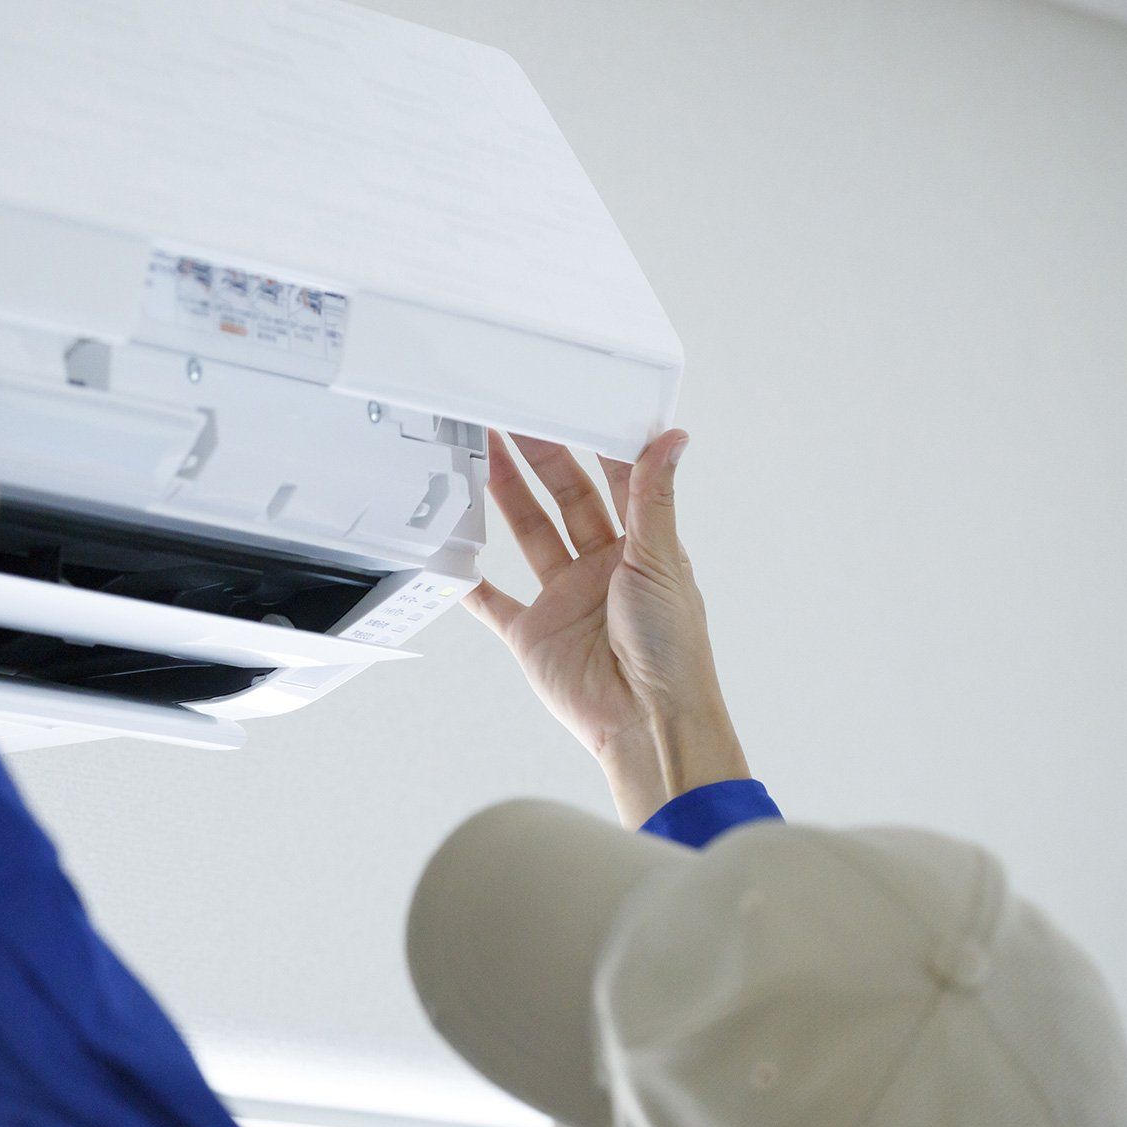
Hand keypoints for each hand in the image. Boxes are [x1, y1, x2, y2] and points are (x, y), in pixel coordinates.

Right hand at [466, 428, 746, 826]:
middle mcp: (602, 569)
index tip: (572, 405)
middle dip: (540, 458)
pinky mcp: (533, 634)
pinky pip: (494, 601)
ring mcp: (565, 600)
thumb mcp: (661, 561)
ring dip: (507, 497)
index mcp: (641, 549)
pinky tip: (453, 556)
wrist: (645, 721)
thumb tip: (672, 438)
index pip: (615, 482)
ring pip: (530, 536)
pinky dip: (472, 583)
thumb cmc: (671, 649)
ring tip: (482, 454)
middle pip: (566, 499)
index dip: (593, 444)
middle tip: (512, 418)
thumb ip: (654, 498)